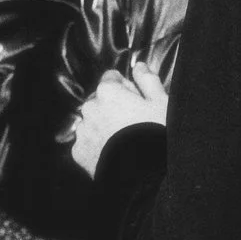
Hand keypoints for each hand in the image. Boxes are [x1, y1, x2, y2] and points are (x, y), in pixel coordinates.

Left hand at [68, 62, 168, 176]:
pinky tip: (115, 153)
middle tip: (134, 123)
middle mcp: (89, 108)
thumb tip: (139, 66)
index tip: (138, 100)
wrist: (143, 174)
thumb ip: (148, 80)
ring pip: (93, 121)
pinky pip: (88, 143)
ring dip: (104, 125)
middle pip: (100, 100)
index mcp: (108, 91)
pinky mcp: (79, 152)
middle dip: (113, 107)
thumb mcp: (161, 103)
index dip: (127, 88)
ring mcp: (83, 131)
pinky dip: (97, 146)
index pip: (112, 79)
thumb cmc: (156, 134)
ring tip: (125, 141)